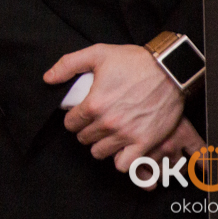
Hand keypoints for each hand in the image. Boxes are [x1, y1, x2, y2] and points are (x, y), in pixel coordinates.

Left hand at [43, 43, 182, 172]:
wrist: (169, 70)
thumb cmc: (133, 61)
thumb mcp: (97, 53)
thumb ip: (68, 65)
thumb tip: (48, 78)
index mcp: (94, 104)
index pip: (70, 123)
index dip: (72, 118)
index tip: (79, 114)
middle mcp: (109, 123)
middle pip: (84, 138)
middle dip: (86, 130)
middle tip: (94, 122)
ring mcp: (127, 134)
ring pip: (100, 152)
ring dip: (100, 144)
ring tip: (106, 134)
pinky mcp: (145, 142)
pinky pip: (124, 164)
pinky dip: (120, 159)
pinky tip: (121, 148)